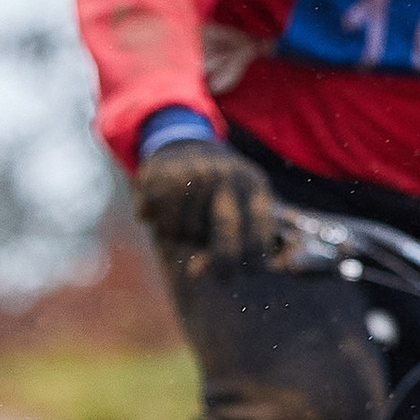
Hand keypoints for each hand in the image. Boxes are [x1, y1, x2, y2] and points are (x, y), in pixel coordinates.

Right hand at [131, 141, 275, 265]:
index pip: (258, 231)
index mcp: (255, 183)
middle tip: (221, 275)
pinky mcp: (161, 176)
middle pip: (226, 229)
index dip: (254, 261)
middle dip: (223, 261)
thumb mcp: (238, 212)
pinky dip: (165, 227)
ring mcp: (192, 172)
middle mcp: (225, 173)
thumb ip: (229, 248)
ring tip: (189, 220)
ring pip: (189, 231)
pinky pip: (164, 224)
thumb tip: (193, 272)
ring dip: (187, 239)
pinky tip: (168, 213)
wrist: (182, 144)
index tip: (247, 272)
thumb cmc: (218, 194)